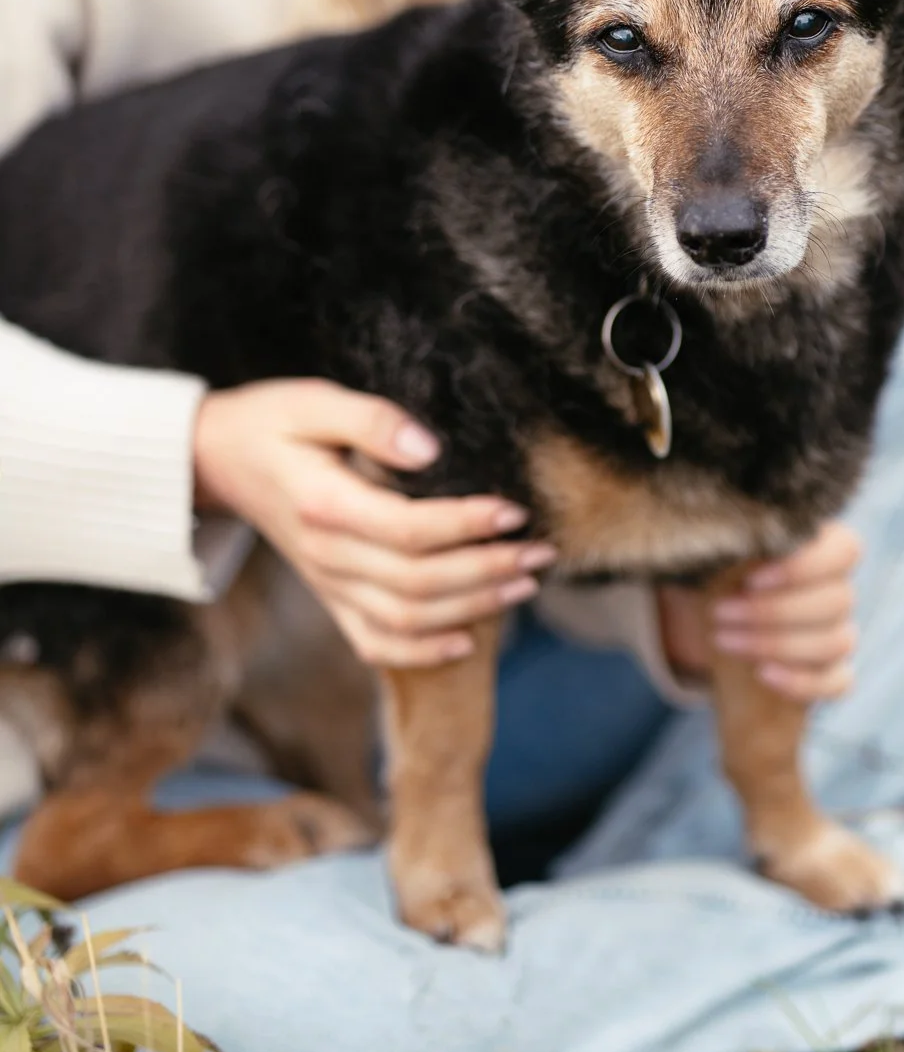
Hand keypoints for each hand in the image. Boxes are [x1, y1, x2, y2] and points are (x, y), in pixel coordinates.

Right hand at [193, 379, 554, 666]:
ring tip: (524, 584)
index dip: (466, 525)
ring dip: (471, 608)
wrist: (215, 459)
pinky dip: (421, 650)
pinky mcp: (328, 596)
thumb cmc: (271, 421)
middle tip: (541, 551)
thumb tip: (431, 447)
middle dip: (486, 571)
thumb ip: (372, 420)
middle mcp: (325, 555)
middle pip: (416, 582)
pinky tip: (467, 639)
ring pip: (404, 618)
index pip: (407, 529)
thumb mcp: (314, 401)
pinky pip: (374, 641)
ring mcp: (326, 583)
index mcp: (324, 505)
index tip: (515, 511)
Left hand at [658, 520, 861, 702]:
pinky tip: (762, 674)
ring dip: (776, 644)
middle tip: (720, 612)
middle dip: (773, 611)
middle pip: (837, 601)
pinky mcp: (834, 673)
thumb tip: (735, 537)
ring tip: (723, 639)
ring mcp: (840, 633)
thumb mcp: (725, 554)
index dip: (803, 567)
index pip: (845, 550)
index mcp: (825, 547)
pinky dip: (801, 681)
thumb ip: (739, 541)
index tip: (751, 581)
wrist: (715, 619)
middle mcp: (839, 589)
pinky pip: (837, 682)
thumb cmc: (723, 572)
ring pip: (835, 642)